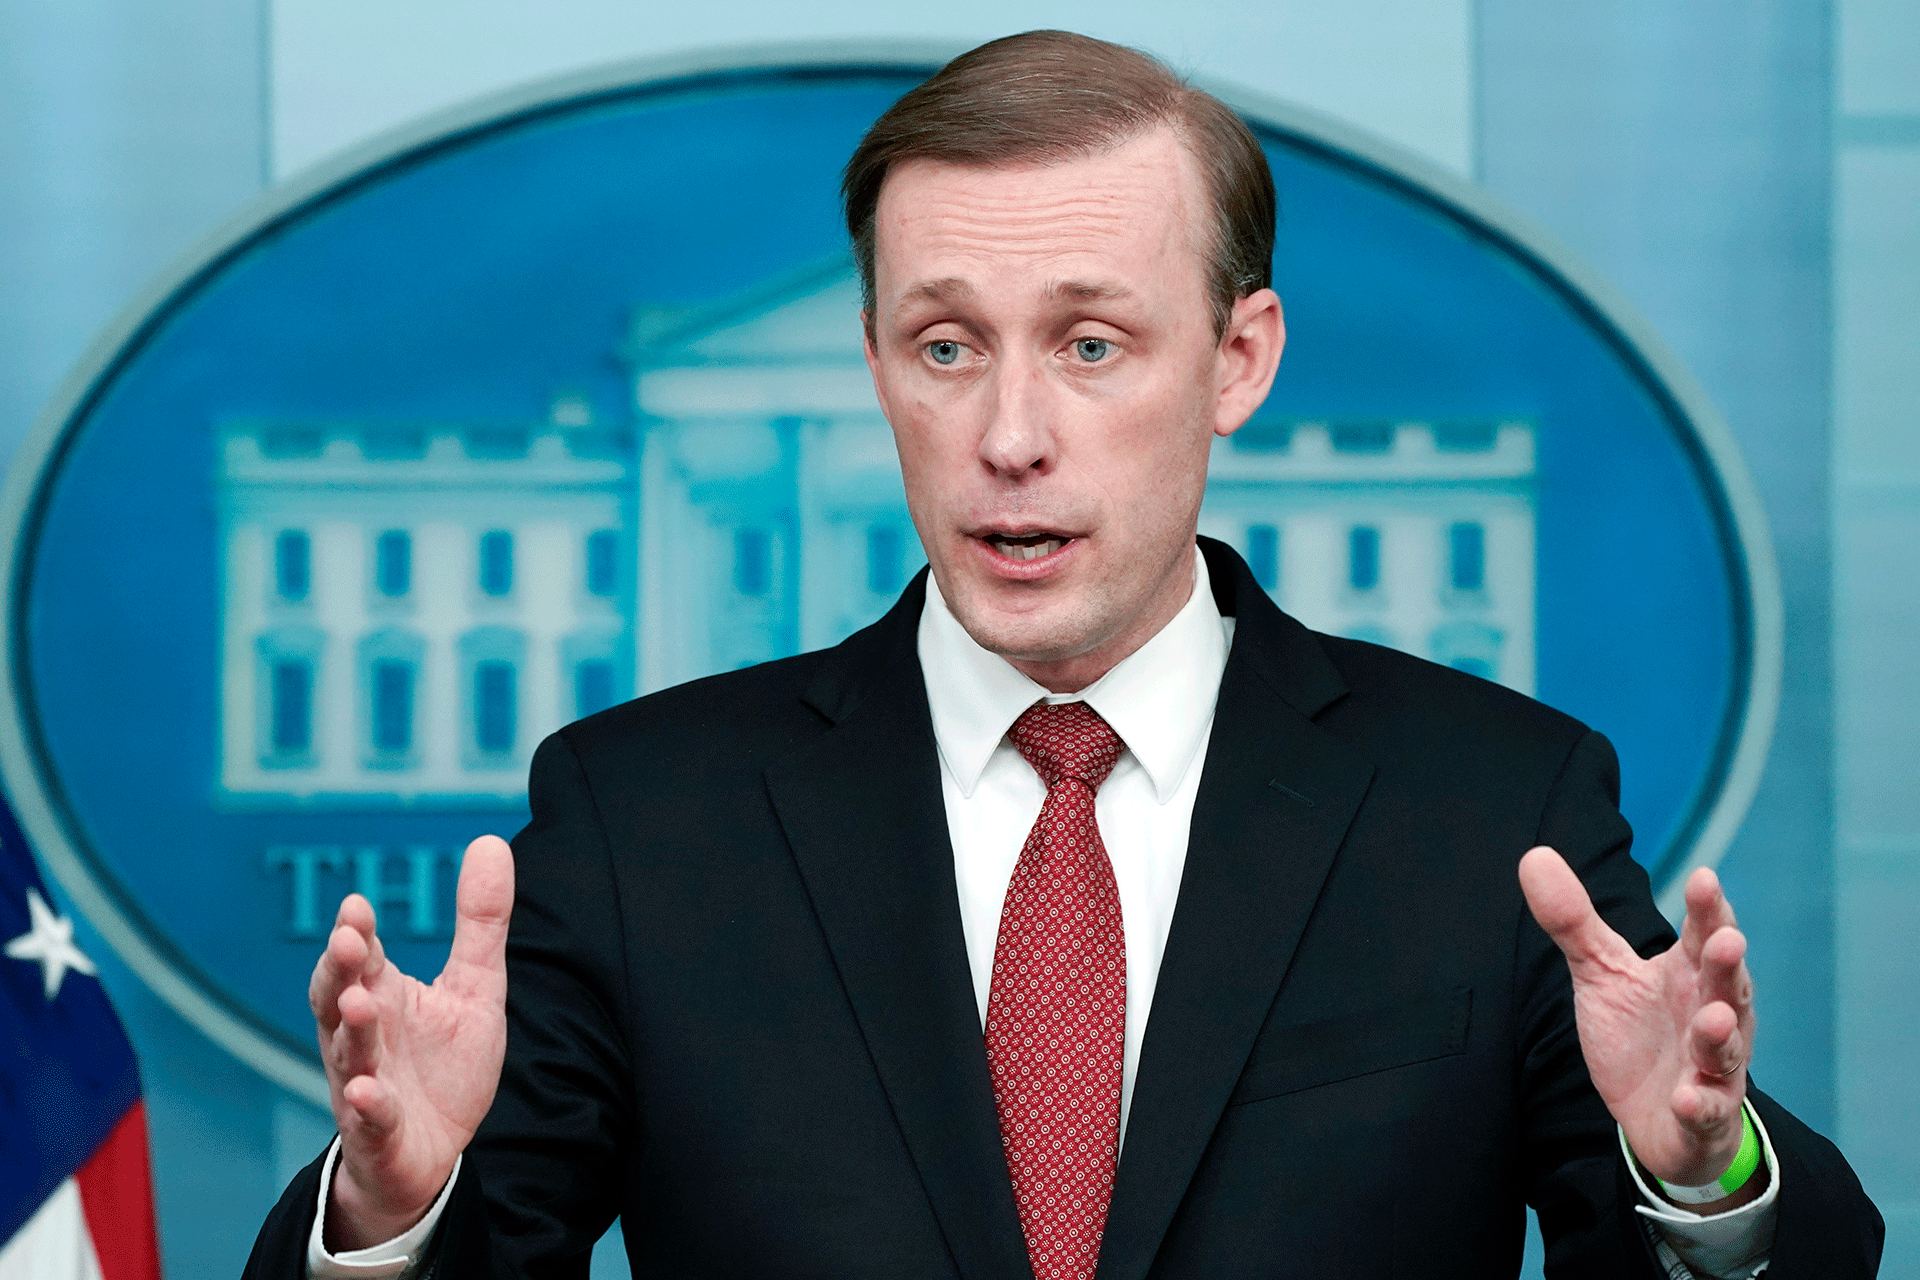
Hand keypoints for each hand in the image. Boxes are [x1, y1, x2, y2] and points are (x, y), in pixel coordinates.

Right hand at [309, 834, 513, 1248]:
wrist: (433, 1152)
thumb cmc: (444, 1064)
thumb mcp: (475, 986)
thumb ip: (480, 921)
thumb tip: (490, 840)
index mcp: (382, 996)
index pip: (362, 957)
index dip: (357, 933)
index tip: (357, 906)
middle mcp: (363, 1036)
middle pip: (339, 997)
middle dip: (340, 970)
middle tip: (348, 941)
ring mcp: (365, 1084)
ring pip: (350, 1054)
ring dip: (353, 1030)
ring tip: (359, 1004)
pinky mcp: (379, 1132)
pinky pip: (369, 1118)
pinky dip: (367, 1106)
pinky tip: (369, 1093)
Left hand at [1519, 847, 1759, 1204]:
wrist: (1656, 1118)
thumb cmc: (1638, 1034)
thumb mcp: (1600, 974)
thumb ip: (1574, 921)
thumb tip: (1535, 855)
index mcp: (1689, 976)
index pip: (1702, 936)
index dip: (1707, 909)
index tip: (1703, 878)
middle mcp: (1711, 1016)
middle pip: (1727, 986)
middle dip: (1728, 965)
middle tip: (1728, 939)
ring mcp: (1713, 1069)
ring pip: (1725, 1050)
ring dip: (1720, 1036)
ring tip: (1712, 1019)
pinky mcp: (1704, 1117)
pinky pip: (1707, 1112)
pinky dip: (1700, 1106)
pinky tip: (1687, 1100)